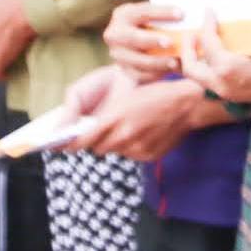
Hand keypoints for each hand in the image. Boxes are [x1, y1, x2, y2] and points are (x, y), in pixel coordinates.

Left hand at [68, 76, 223, 162]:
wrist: (186, 105)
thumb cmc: (154, 94)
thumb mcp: (125, 99)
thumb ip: (106, 118)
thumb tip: (90, 132)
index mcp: (115, 118)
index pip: (84, 140)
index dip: (72, 145)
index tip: (64, 146)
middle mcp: (123, 136)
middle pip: (97, 149)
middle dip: (95, 142)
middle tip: (98, 133)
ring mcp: (136, 149)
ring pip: (115, 152)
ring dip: (114, 144)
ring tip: (125, 129)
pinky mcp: (147, 156)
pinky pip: (131, 155)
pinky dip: (130, 147)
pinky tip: (141, 134)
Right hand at [101, 0, 195, 71]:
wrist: (137, 44)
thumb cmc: (153, 25)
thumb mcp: (154, 16)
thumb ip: (168, 15)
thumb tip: (198, 10)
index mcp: (123, 14)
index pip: (142, 11)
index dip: (161, 12)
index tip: (182, 13)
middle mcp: (115, 34)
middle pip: (134, 37)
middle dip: (152, 40)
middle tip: (170, 42)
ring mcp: (118, 54)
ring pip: (138, 60)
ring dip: (158, 62)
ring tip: (176, 62)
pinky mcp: (124, 71)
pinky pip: (140, 75)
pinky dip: (156, 74)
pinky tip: (170, 71)